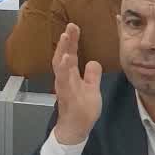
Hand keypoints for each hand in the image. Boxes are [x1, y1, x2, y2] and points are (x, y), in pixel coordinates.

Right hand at [49, 23, 103, 144]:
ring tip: (66, 37)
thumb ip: (92, 76)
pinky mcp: (67, 95)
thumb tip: (94, 62)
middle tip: (71, 26)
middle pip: (63, 55)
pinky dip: (64, 68)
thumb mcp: (92, 89)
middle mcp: (64, 78)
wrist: (75, 129)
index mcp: (70, 76)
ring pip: (60, 65)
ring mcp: (64, 86)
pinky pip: (63, 80)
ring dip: (63, 50)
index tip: (74, 27)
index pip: (69, 55)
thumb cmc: (82, 110)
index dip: (71, 41)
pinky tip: (66, 58)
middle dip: (67, 41)